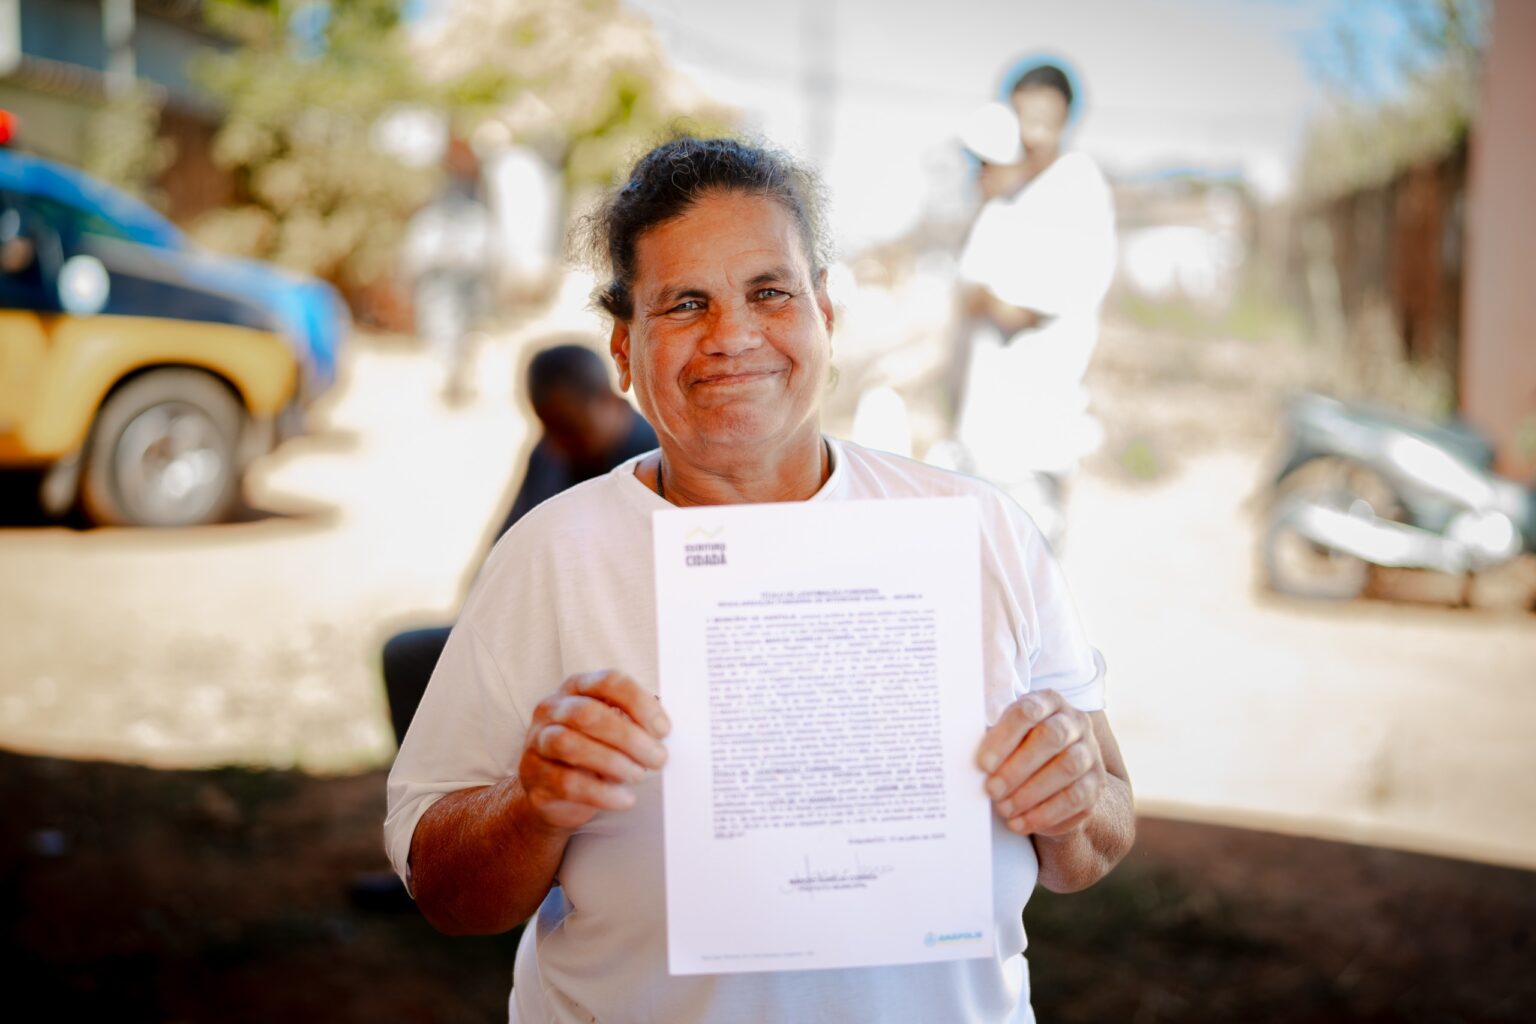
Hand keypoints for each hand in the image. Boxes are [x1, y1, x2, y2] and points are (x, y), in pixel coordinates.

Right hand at [518, 671, 669, 832]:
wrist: (554, 791)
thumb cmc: (592, 752)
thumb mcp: (613, 732)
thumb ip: (634, 725)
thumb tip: (662, 733)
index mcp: (577, 688)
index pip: (609, 682)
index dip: (639, 703)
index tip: (664, 729)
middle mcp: (552, 709)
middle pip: (588, 714)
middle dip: (629, 737)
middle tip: (658, 757)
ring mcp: (537, 741)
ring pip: (570, 745)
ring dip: (612, 762)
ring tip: (638, 776)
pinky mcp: (533, 775)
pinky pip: (567, 783)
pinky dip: (601, 793)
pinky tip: (624, 799)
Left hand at [976, 690, 1104, 836]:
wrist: (1058, 778)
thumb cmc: (1018, 750)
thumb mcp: (1005, 738)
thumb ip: (990, 739)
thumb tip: (956, 755)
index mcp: (1048, 701)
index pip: (1028, 711)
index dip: (1004, 737)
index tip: (982, 764)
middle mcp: (1075, 721)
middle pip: (1052, 737)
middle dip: (1018, 766)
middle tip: (991, 790)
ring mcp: (1090, 752)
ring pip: (1067, 767)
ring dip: (1030, 792)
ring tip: (1003, 808)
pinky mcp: (1096, 783)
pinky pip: (1075, 798)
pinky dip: (1045, 813)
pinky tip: (1020, 823)